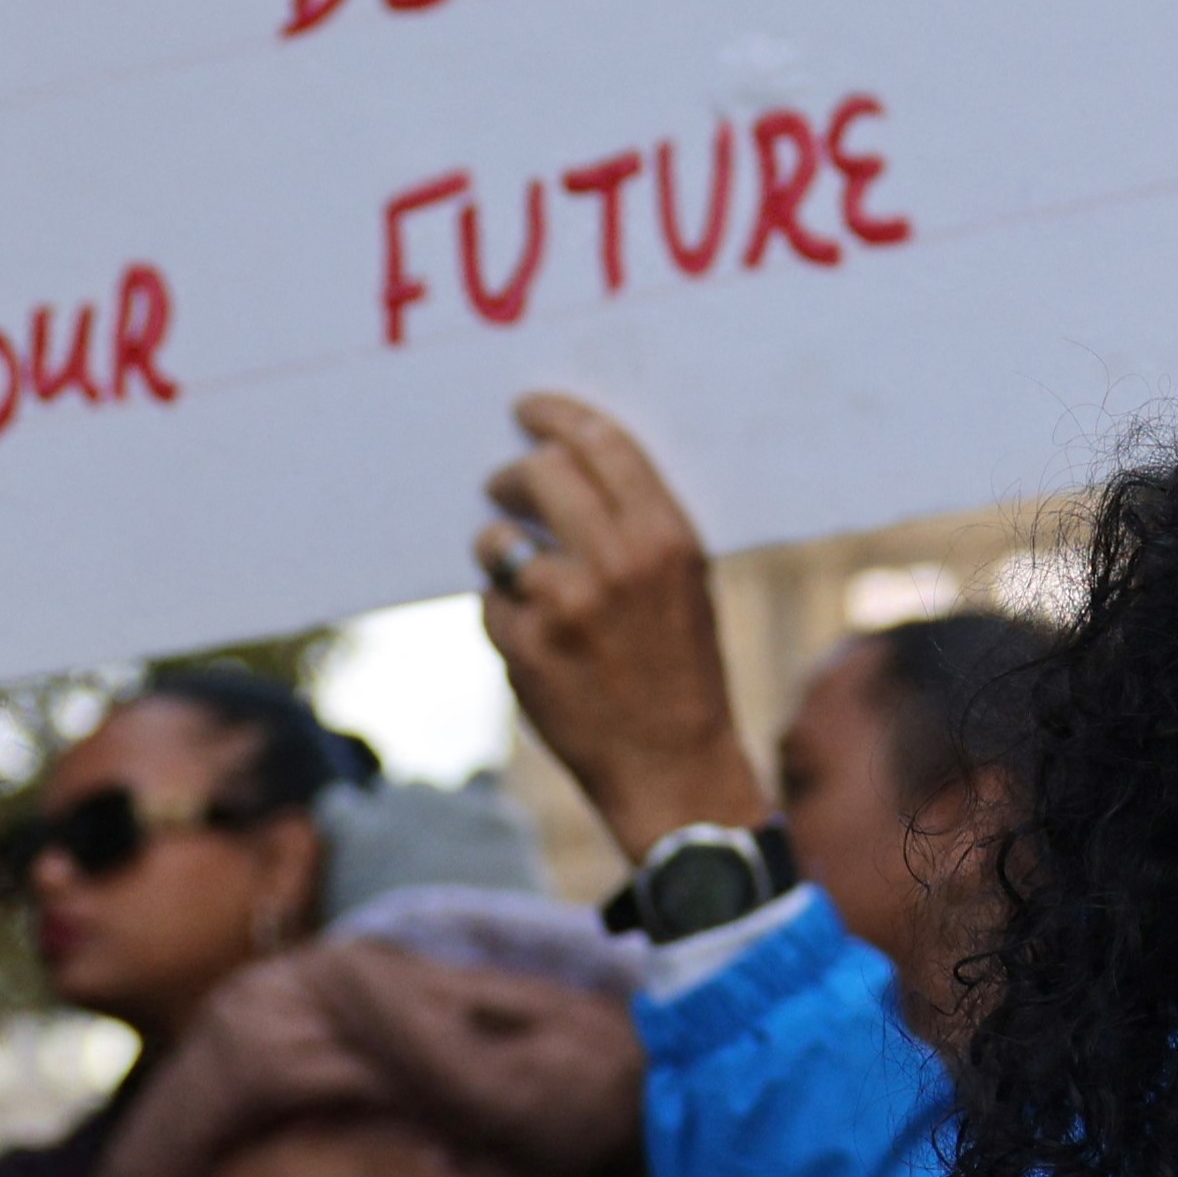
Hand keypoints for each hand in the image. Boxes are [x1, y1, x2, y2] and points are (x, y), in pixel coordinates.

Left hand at [478, 394, 765, 856]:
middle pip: (538, 475)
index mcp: (668, 539)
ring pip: (497, 541)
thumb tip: (563, 464)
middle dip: (509, 477)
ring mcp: (567, 606)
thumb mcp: (685, 584)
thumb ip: (636, 524)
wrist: (673, 768)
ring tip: (520, 577)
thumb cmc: (680, 669)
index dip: (556, 416)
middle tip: (500, 486)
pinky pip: (492, 603)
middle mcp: (618, 563)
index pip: (601, 445)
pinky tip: (535, 640)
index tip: (528, 408)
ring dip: (498, 551)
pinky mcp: (527, 648)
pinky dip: (504, 613)